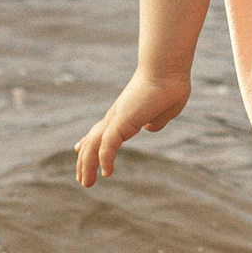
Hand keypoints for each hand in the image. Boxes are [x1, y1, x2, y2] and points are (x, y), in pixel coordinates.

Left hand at [75, 68, 190, 186]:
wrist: (168, 69)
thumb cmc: (171, 84)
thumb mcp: (167, 109)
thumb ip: (158, 120)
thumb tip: (149, 128)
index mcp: (126, 113)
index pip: (102, 130)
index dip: (90, 143)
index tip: (79, 150)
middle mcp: (116, 116)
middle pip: (93, 141)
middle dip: (86, 161)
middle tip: (81, 179)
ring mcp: (117, 118)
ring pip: (94, 146)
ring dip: (88, 165)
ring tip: (85, 183)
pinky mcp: (121, 121)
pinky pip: (107, 146)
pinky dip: (104, 160)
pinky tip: (106, 173)